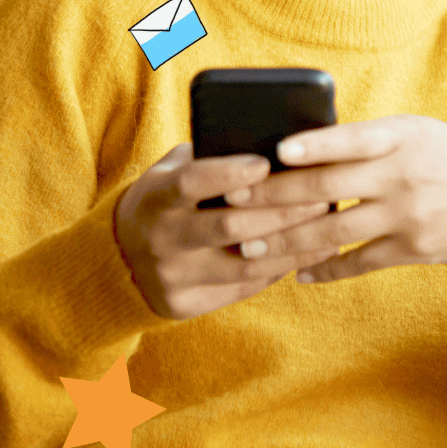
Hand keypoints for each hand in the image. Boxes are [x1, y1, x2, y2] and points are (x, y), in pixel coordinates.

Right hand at [114, 144, 342, 319]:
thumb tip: (271, 142)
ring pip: (245, 263)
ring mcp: (172, 277)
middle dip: (280, 212)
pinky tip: (313, 252)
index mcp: (153, 198)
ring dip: (293, 245)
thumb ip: (205, 159)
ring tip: (329, 226)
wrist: (118, 262)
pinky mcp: (185, 305)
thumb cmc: (163, 203)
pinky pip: (244, 287)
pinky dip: (282, 267)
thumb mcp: (168, 175)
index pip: (190, 183)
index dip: (228, 173)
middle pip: (229, 227)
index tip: (266, 162)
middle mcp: (160, 240)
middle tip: (321, 197)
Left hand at [225, 114, 446, 281]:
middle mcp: (403, 175)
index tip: (276, 151)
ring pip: (335, 232)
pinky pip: (359, 262)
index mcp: (403, 137)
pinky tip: (299, 272)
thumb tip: (300, 150)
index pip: (353, 139)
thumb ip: (366, 141)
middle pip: (329, 190)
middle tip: (233, 202)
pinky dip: (326, 269)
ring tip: (251, 247)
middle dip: (275, 198)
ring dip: (287, 242)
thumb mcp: (415, 133)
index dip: (315, 145)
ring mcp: (408, 216)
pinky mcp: (414, 249)